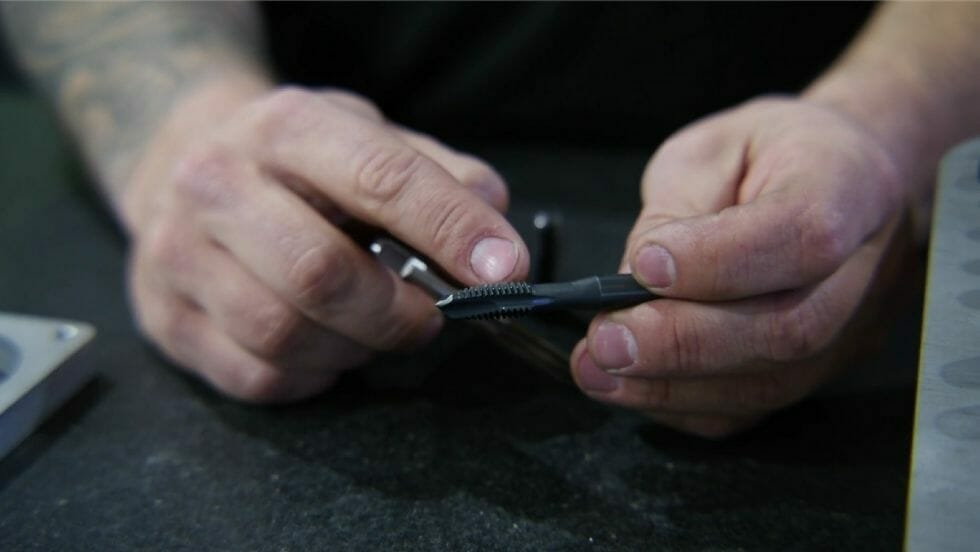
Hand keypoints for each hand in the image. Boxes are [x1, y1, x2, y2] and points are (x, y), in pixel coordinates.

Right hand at [122, 80, 527, 401]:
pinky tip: (325, 345)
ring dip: (355, 347)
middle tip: (431, 315)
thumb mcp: (368, 139)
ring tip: (373, 326)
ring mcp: (177, 254)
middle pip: (321, 273)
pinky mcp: (166, 318)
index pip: (379, 178)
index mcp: (286, 127)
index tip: (503, 270)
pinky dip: (314, 374)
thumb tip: (497, 243)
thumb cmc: (296, 163)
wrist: (180, 164)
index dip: (450, 229)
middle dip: (398, 312)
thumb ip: (441, 179)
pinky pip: (258, 376)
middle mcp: (216, 183)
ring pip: (284, 335)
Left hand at [570, 97, 907, 437]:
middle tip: (605, 339)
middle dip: (681, 343)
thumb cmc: (774, 155)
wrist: (848, 179)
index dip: (719, 260)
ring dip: (670, 386)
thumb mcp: (711, 150)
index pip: (800, 234)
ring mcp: (852, 332)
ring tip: (598, 368)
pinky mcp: (823, 372)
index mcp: (851, 185)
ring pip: (770, 383)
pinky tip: (632, 386)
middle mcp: (865, 270)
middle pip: (788, 328)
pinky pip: (754, 408)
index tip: (644, 266)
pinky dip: (684, 405)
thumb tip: (628, 283)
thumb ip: (673, 211)